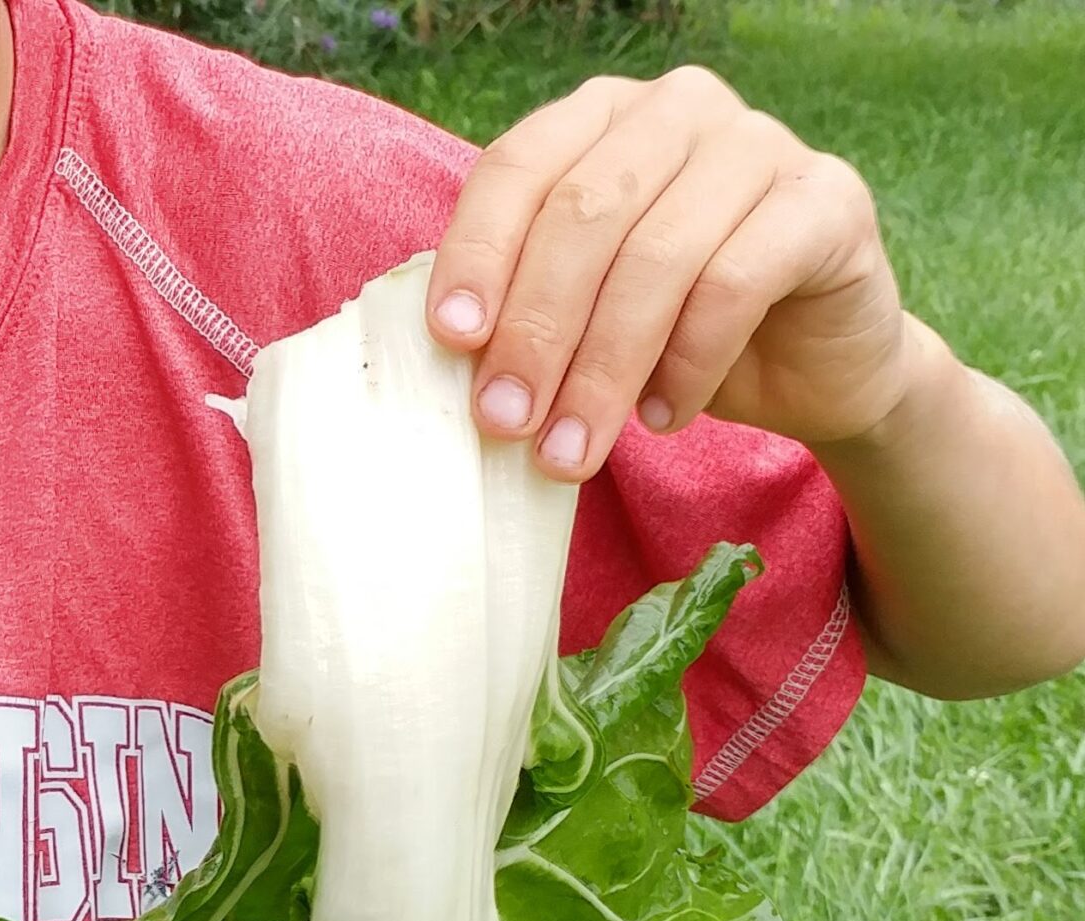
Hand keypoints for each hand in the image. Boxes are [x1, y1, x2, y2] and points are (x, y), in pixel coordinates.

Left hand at [426, 65, 911, 477]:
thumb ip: (522, 312)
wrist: (809, 366)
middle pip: (584, 212)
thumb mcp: (580, 319)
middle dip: (535, 330)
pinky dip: (687, 366)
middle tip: (504, 423)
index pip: (518, 167)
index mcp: (601, 120)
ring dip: (602, 370)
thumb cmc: (670, 337)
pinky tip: (659, 419)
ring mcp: (759, 144)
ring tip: (570, 453)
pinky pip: (736, 282)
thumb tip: (452, 366)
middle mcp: (679, 111)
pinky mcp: (825, 199)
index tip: (452, 342)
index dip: (478, 254)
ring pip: (656, 255)